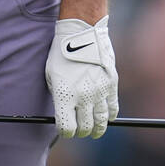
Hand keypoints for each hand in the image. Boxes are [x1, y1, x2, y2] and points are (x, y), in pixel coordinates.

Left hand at [44, 15, 118, 138]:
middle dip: (81, 132)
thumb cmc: (62, 53)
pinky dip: (110, 116)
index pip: (67, 128)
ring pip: (101, 121)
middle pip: (85, 127)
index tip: (66, 130)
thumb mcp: (51, 75)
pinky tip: (106, 117)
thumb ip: (58, 96)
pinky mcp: (111, 84)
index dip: (66, 132)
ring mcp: (99, 91)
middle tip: (80, 131)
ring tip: (95, 131)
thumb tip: (64, 112)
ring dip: (97, 129)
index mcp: (64, 95)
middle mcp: (83, 96)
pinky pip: (113, 108)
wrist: (81, 33)